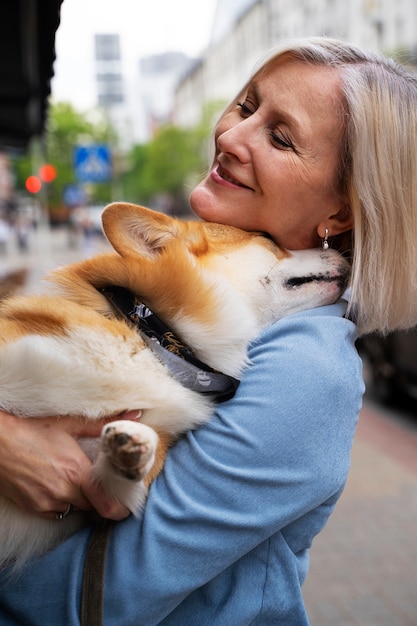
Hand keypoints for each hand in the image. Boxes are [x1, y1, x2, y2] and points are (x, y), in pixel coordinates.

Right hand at [0, 409, 141, 520]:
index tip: (125, 505)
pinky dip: (62, 503)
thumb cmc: (33, 429)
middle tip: (100, 486)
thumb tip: (134, 415)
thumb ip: (105, 424)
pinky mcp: (33, 507)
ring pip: (75, 509)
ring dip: (80, 500)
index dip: (119, 508)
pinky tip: (58, 487)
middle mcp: (63, 491)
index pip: (107, 504)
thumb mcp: (70, 424)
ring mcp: (47, 502)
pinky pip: (56, 512)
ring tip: (77, 483)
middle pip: (93, 507)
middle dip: (99, 498)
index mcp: (76, 471)